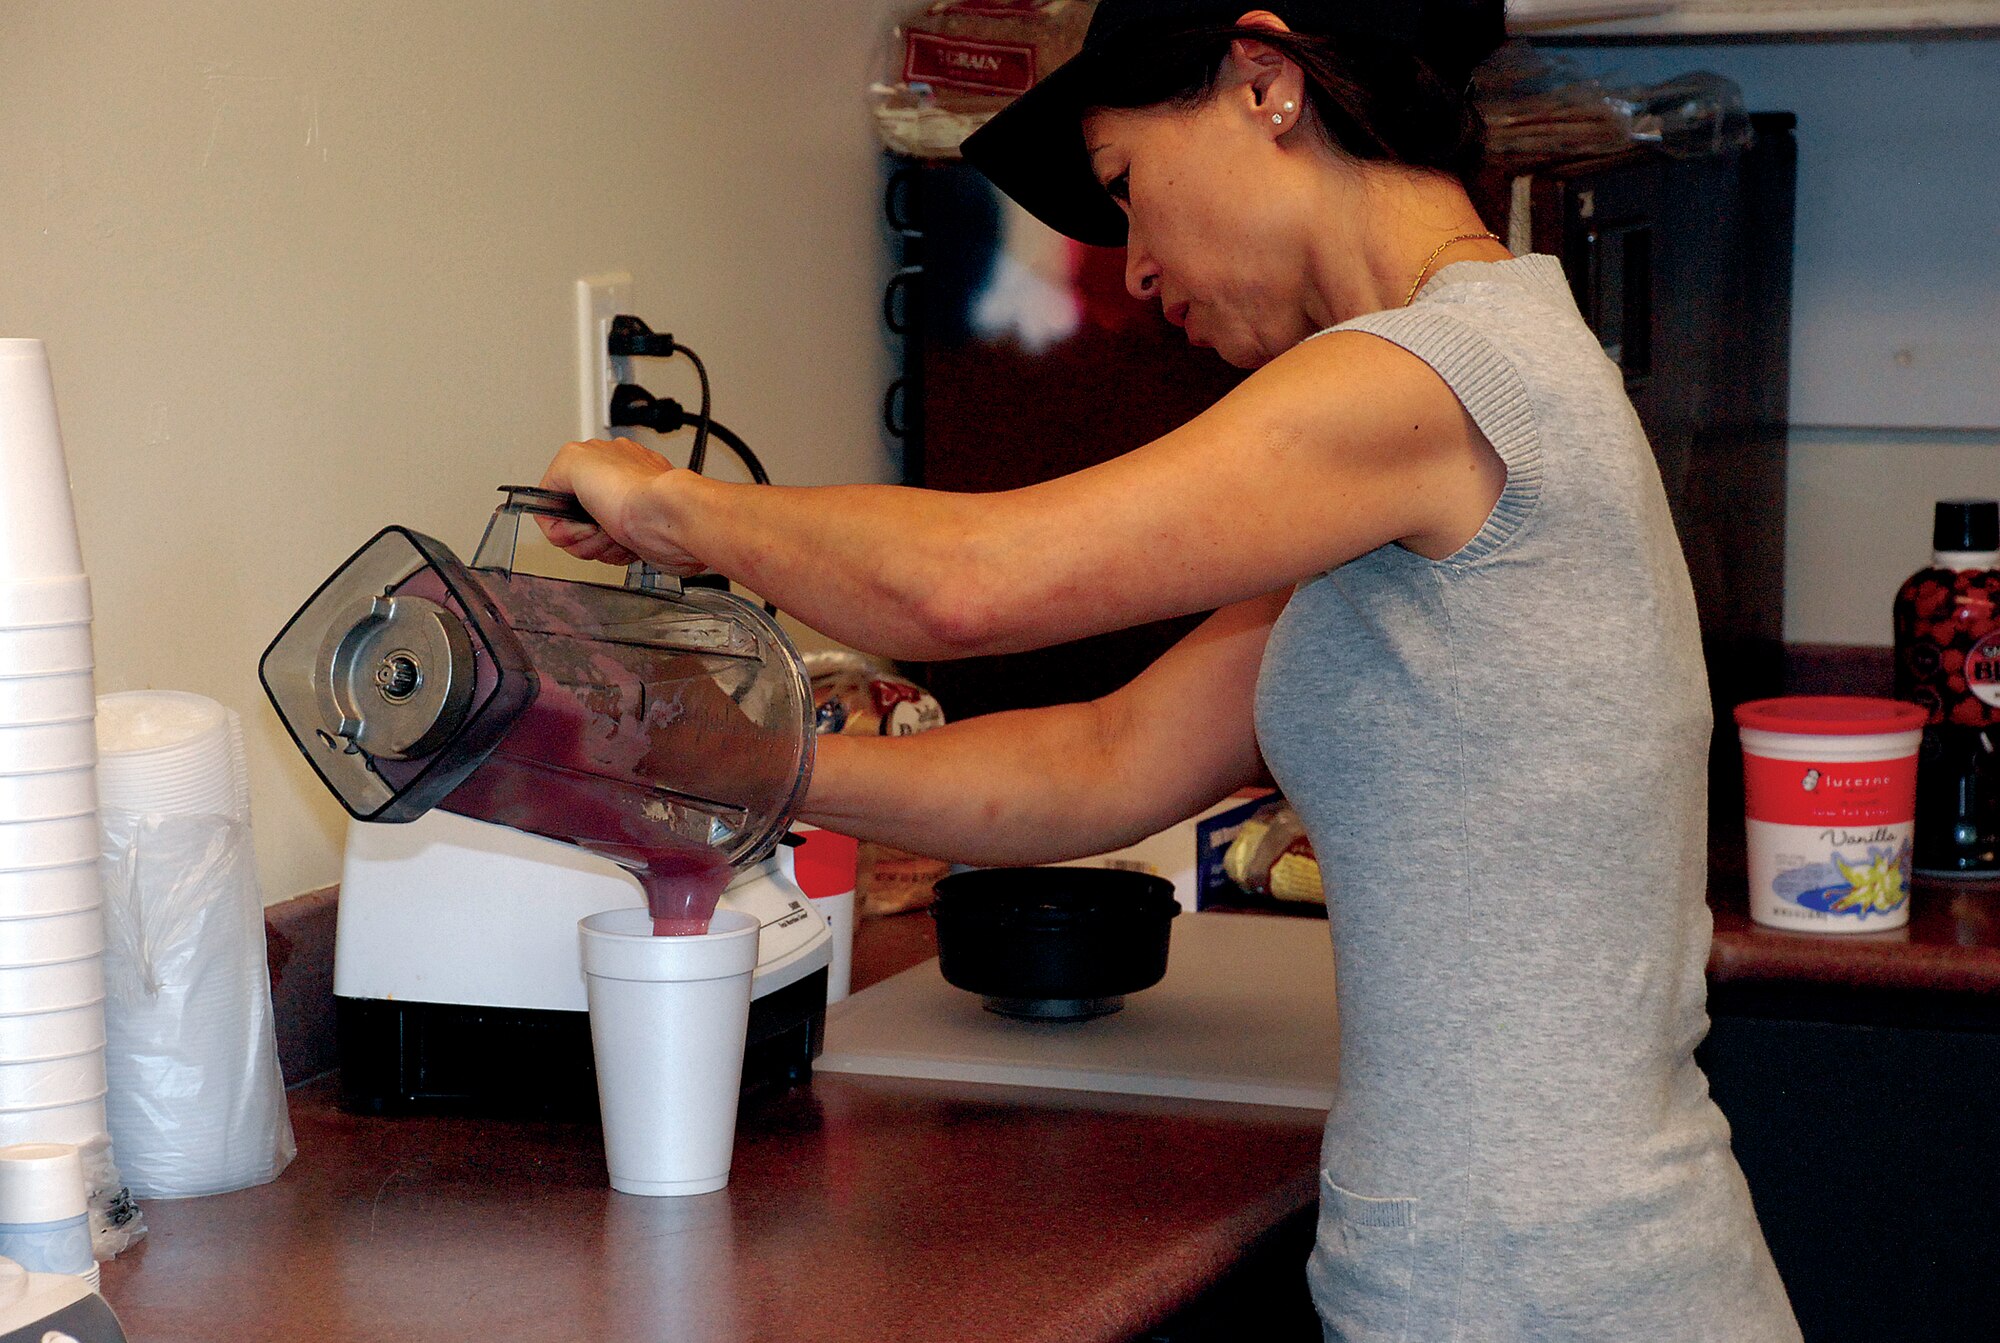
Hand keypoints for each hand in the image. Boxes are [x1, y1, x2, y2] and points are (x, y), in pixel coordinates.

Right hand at [535, 438, 702, 572]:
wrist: (674, 524)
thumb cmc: (638, 496)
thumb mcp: (573, 463)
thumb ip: (552, 474)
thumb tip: (547, 496)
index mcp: (593, 460)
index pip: (552, 496)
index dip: (556, 518)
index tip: (570, 523)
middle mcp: (610, 482)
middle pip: (570, 523)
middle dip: (579, 535)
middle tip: (596, 529)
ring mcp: (624, 508)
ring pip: (590, 541)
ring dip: (599, 546)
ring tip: (617, 535)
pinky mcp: (638, 532)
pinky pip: (612, 552)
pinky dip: (617, 553)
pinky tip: (630, 544)